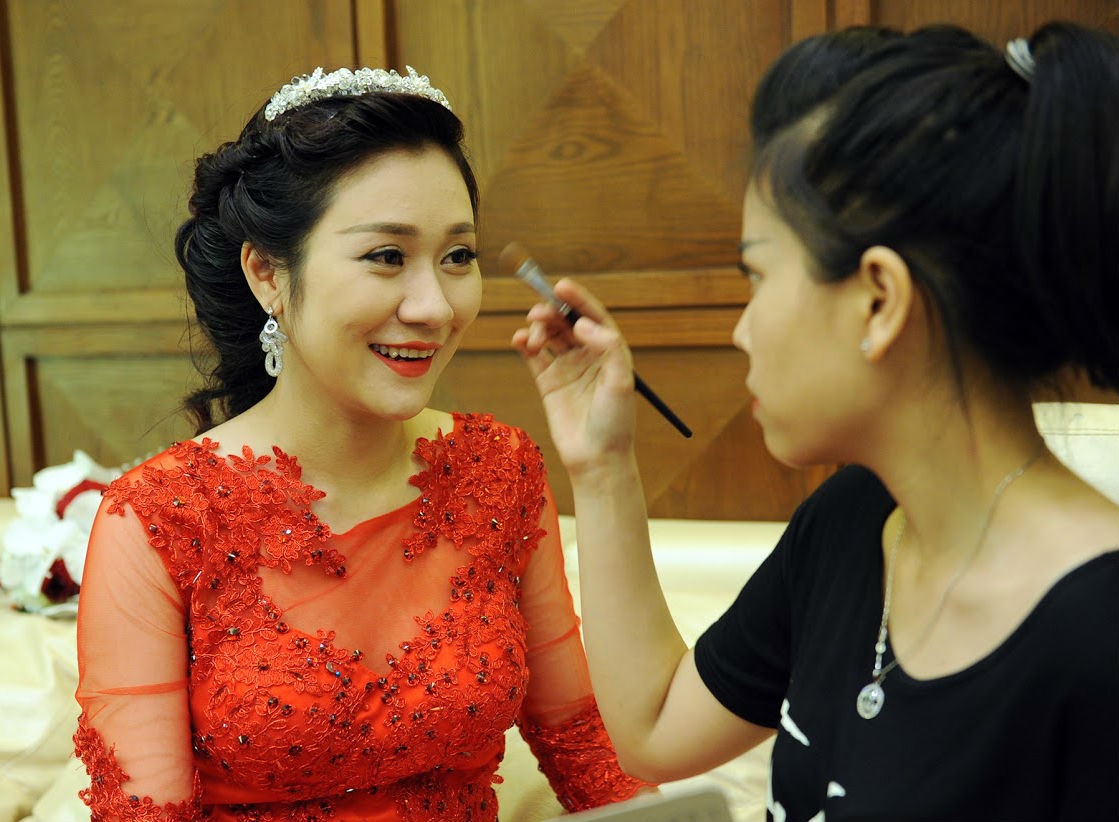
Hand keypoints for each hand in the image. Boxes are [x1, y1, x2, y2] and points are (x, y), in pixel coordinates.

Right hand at [511, 278, 637, 475]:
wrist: (596, 457)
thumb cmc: (615, 421)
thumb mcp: (621, 381)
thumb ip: (606, 347)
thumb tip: (581, 324)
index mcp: (609, 350)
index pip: (592, 316)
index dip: (577, 299)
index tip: (561, 286)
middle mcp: (588, 354)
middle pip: (567, 321)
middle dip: (552, 311)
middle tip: (540, 311)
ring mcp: (567, 366)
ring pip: (549, 334)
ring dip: (539, 326)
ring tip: (534, 335)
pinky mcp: (547, 381)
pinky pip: (534, 354)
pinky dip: (525, 343)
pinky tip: (520, 340)